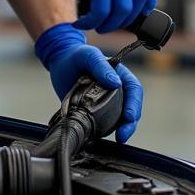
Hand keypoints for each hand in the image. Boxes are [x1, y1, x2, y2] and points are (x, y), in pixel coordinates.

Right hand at [0, 0, 157, 32]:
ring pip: (123, 7)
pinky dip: (92, 22)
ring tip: (92, 24)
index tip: (133, 16)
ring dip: (108, 23)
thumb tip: (137, 14)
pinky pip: (103, 9)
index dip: (147, 1)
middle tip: (105, 25)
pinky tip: (80, 22)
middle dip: (123, 19)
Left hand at [34, 23, 143, 143]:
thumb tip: (116, 82)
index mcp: (120, 75)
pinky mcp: (95, 112)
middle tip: (123, 134)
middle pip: (131, 108)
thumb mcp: (88, 55)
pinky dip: (106, 131)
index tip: (129, 116)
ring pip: (120, 118)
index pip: (134, 89)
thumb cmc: (76, 56)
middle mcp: (117, 90)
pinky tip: (102, 137)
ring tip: (119, 138)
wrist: (60, 63)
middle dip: (130, 123)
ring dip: (121, 129)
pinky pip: (105, 123)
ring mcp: (107, 102)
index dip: (135, 104)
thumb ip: (100, 66)